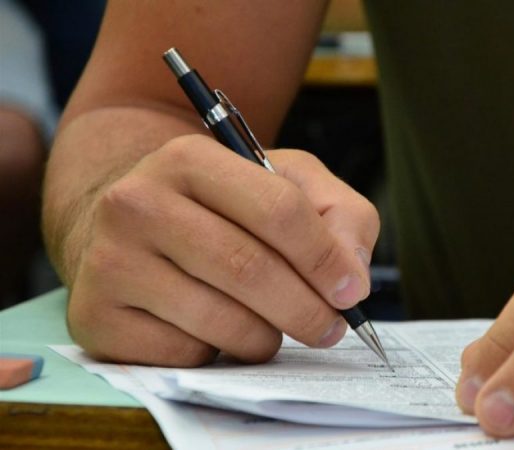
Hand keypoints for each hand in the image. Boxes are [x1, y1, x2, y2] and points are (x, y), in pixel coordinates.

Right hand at [66, 134, 378, 365]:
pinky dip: (217, 354)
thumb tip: (352, 278)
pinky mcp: (95, 317)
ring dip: (266, 337)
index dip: (325, 258)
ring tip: (272, 327)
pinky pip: (184, 355)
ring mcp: (109, 262)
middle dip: (306, 310)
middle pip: (248, 269)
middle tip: (330, 328)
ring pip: (220, 320)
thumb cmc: (222, 208)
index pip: (277, 210)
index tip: (350, 291)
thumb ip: (339, 216)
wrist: (129, 227)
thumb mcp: (286, 185)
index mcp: (190, 159)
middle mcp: (136, 203)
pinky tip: (215, 332)